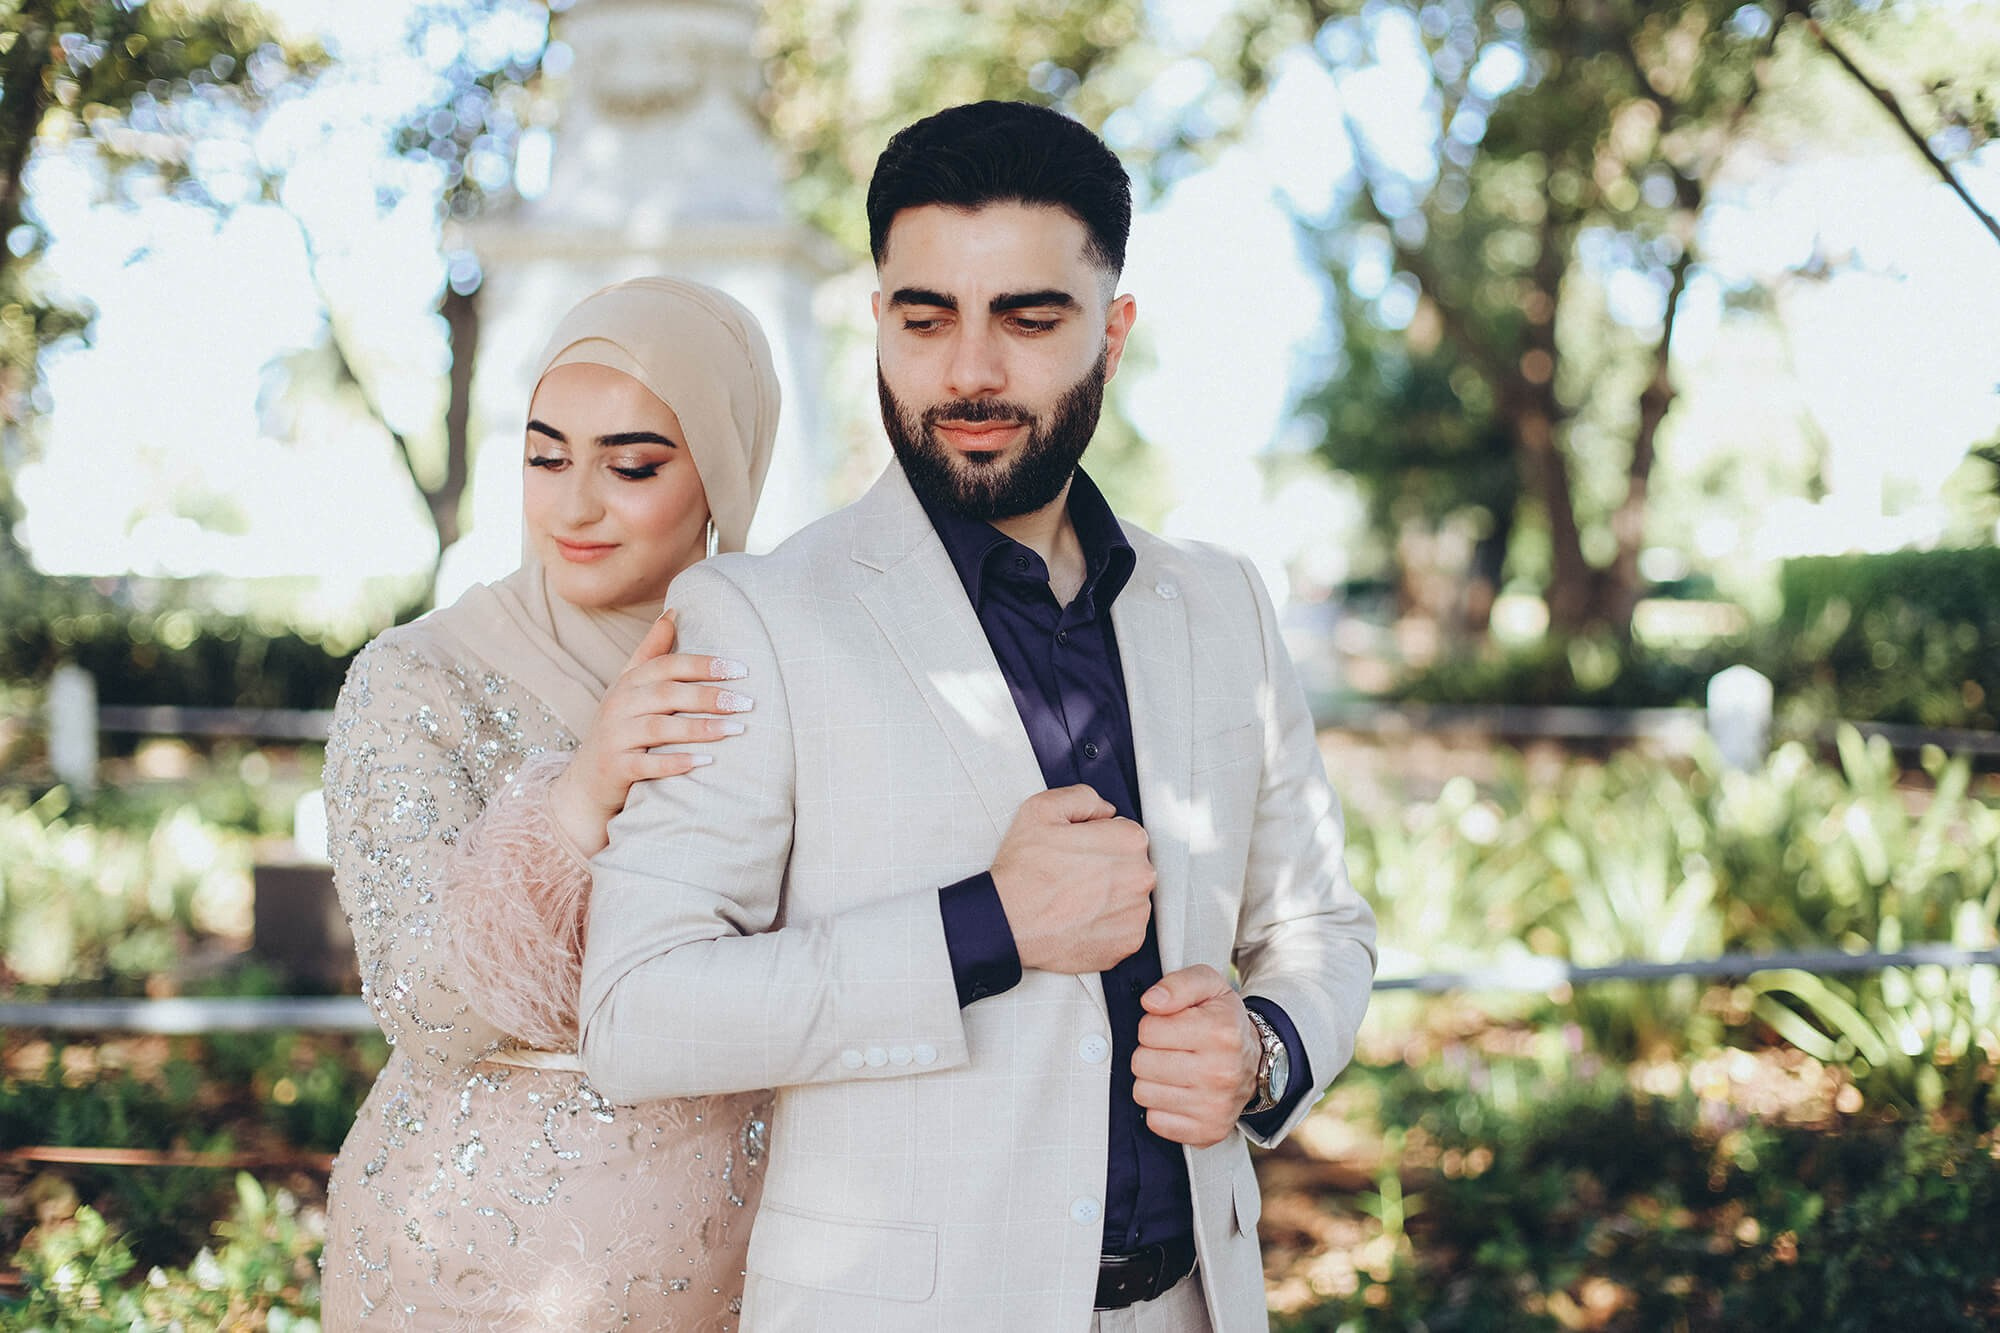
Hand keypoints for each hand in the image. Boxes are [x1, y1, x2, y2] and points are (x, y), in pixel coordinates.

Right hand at [548, 609, 751, 855]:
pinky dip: (675, 763)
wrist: (586, 782)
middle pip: (667, 694)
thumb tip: (673, 611)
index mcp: (628, 683)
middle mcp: (619, 705)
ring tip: (736, 730)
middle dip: (709, 696)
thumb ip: (650, 652)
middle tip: (746, 702)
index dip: (703, 665)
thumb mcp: (629, 687)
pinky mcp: (615, 768)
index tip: (740, 669)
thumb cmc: (620, 729)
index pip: (667, 666)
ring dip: (699, 728)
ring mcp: (615, 737)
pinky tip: (704, 762)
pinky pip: (646, 764)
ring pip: (659, 728)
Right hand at [990, 785, 1153, 974]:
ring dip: (1109, 896)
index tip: (1080, 851)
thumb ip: (1083, 797)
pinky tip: (1080, 918)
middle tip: (1074, 874)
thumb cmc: (1022, 871)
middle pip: (1132, 865)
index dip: (1099, 839)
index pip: (1127, 833)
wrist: (1006, 921)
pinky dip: (1106, 925)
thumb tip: (1104, 810)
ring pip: (1130, 897)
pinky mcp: (1127, 944)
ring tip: (1075, 898)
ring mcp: (1136, 914)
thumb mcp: (1042, 809)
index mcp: (1127, 841)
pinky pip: (1125, 928)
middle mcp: (1140, 877)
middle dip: (1108, 867)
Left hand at [1131, 965, 1260, 1147]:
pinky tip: (1179, 1093)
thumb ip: (1177, 984)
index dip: (1153, 1025)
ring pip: (1143, 1093)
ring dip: (1152, 1080)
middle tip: (1171, 1050)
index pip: (1148, 1029)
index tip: (1171, 1027)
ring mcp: (1215, 1106)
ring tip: (1174, 1070)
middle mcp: (1220, 1072)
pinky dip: (1161, 1108)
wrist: (1256, 1062)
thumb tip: (1150, 1001)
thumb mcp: (1208, 986)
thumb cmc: (1223, 1021)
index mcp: (1220, 1032)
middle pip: (1141, 1063)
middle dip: (1150, 1052)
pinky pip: (1155, 1121)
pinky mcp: (1207, 1131)